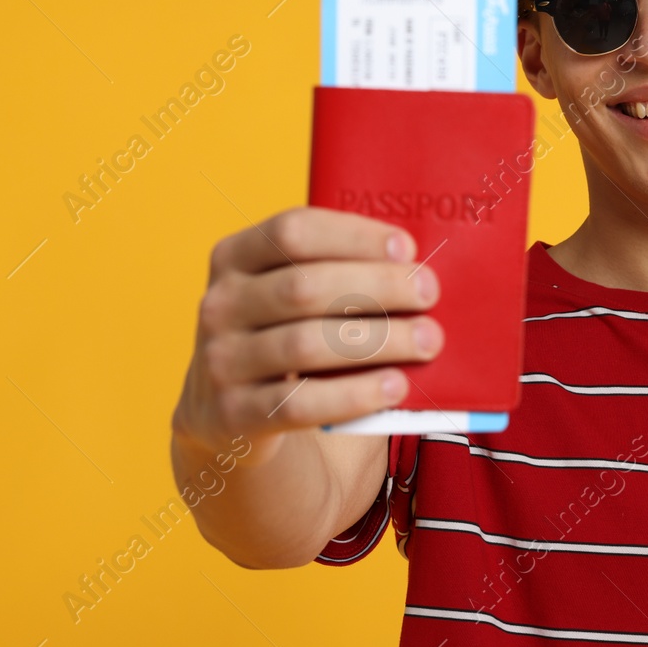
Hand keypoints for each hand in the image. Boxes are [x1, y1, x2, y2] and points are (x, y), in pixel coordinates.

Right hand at [171, 206, 442, 459]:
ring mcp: (220, 361)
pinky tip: (395, 385)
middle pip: (304, 287)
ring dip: (377, 340)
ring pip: (305, 344)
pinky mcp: (233, 414)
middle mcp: (219, 304)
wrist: (230, 414)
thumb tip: (418, 270)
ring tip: (426, 340)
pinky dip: (354, 393)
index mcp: (234, 257)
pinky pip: (300, 403)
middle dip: (377, 287)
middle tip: (428, 294)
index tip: (406, 248)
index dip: (353, 236)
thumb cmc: (285, 334)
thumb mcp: (291, 295)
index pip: (292, 232)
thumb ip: (337, 272)